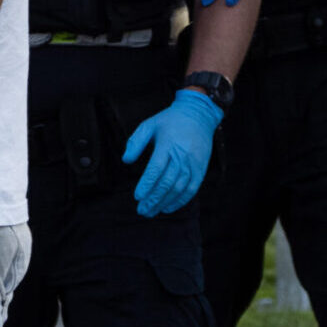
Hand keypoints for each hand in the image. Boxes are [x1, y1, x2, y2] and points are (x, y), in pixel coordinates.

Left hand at [125, 89, 222, 216]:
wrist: (198, 115)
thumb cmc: (170, 120)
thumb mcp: (149, 124)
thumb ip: (135, 142)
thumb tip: (126, 160)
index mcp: (167, 144)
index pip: (156, 169)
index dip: (147, 184)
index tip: (137, 196)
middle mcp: (182, 156)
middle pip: (167, 182)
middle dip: (153, 199)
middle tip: (141, 210)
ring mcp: (193, 164)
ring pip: (179, 188)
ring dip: (164, 202)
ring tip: (151, 211)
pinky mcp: (201, 169)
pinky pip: (192, 189)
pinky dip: (180, 201)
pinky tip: (168, 208)